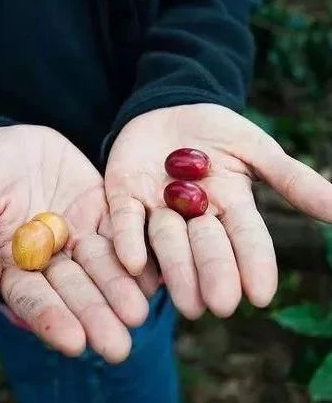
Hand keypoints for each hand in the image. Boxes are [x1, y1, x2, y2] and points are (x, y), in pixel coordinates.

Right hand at [0, 125, 148, 362]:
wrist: (13, 142)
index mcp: (16, 266)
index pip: (34, 298)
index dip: (53, 318)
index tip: (74, 342)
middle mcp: (53, 259)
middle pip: (75, 290)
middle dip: (96, 315)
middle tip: (119, 346)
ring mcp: (80, 236)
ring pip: (103, 266)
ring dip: (120, 290)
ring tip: (140, 314)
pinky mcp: (103, 213)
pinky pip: (122, 233)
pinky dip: (137, 252)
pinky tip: (153, 274)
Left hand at [105, 104, 331, 317]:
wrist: (169, 108)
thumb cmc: (217, 130)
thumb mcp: (255, 148)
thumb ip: (290, 178)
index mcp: (228, 206)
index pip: (246, 237)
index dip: (253, 264)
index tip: (261, 294)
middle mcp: (192, 216)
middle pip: (205, 246)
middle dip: (214, 272)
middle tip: (220, 304)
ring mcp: (156, 208)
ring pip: (166, 240)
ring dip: (175, 268)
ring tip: (185, 302)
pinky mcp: (123, 197)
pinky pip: (124, 219)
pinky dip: (128, 238)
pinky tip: (132, 262)